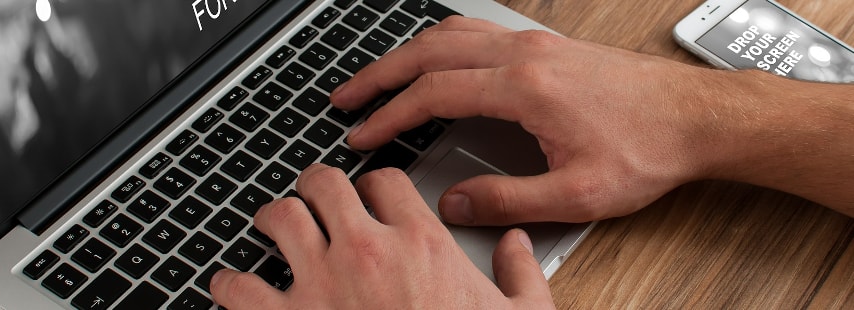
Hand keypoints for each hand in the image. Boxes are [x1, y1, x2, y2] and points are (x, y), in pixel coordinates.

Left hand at [210, 164, 555, 308]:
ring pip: (279, 218)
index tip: (370, 195)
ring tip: (269, 225)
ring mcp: (321, 283)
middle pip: (325, 184)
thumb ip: (522, 274)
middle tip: (312, 196)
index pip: (386, 181)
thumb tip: (517, 246)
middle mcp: (366, 252)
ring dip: (272, 219)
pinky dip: (229, 283)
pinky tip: (230, 286)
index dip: (375, 183)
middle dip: (316, 185)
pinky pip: (238, 287)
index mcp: (421, 245)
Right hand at [330, 16, 724, 223]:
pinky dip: (440, 43)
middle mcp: (525, 54)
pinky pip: (476, 32)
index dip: (390, 114)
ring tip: (377, 77)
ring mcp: (535, 43)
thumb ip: (509, 200)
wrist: (695, 116)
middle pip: (430, 52)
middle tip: (346, 97)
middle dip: (379, 74)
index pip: (434, 93)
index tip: (363, 133)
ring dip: (406, 54)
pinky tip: (435, 58)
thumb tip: (455, 202)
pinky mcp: (546, 46)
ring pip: (451, 34)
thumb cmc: (646, 148)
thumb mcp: (577, 193)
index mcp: (525, 86)